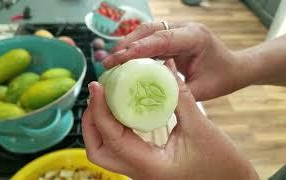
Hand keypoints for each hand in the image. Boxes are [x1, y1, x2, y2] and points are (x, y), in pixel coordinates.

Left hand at [82, 60, 257, 179]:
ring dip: (99, 125)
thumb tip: (165, 67)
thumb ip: (180, 96)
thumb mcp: (200, 128)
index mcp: (149, 165)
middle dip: (91, 121)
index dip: (99, 109)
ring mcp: (140, 171)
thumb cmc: (222, 163)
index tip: (97, 86)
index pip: (111, 137)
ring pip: (105, 151)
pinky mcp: (144, 165)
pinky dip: (113, 128)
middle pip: (97, 150)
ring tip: (105, 99)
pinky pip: (119, 148)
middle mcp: (139, 172)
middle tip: (97, 95)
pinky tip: (121, 110)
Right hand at [103, 22, 249, 100]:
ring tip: (112, 60)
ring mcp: (178, 29)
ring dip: (128, 44)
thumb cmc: (222, 78)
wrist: (234, 67)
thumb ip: (177, 91)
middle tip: (108, 62)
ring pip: (147, 31)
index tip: (117, 59)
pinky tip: (125, 59)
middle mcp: (185, 28)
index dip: (137, 48)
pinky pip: (151, 38)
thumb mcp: (202, 90)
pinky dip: (136, 47)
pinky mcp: (173, 35)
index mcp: (195, 38)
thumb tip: (149, 92)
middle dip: (126, 44)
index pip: (161, 39)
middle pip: (149, 29)